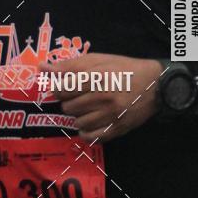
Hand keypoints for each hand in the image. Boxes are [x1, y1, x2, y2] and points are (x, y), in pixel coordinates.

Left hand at [38, 53, 162, 143]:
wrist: (155, 85)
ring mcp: (111, 115)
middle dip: (69, 101)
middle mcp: (103, 97)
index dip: (60, 87)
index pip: (63, 88)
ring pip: (77, 122)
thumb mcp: (98, 60)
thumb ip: (70, 65)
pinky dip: (86, 131)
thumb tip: (43, 67)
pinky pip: (90, 136)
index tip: (66, 86)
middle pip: (68, 106)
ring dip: (78, 116)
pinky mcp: (117, 129)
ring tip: (88, 107)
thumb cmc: (124, 69)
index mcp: (98, 76)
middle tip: (80, 96)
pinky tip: (91, 121)